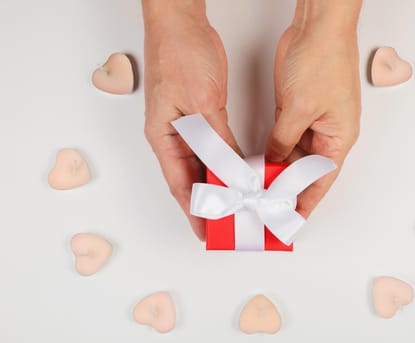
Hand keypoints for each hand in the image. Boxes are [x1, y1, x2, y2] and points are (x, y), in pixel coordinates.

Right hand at [142, 1, 240, 239]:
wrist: (181, 21)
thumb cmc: (180, 55)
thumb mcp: (203, 104)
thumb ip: (217, 141)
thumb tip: (232, 172)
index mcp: (163, 137)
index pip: (180, 186)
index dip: (194, 212)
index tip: (207, 234)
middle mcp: (171, 136)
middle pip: (190, 180)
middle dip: (209, 205)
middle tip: (229, 225)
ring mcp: (184, 126)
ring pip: (203, 166)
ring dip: (218, 185)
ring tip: (237, 205)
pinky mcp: (198, 115)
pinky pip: (212, 148)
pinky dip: (224, 163)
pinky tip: (237, 173)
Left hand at [266, 0, 361, 218]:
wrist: (317, 27)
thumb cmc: (324, 61)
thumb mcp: (300, 108)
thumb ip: (284, 139)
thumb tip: (272, 160)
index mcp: (340, 137)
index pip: (321, 180)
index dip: (307, 202)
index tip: (292, 220)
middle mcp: (328, 132)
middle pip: (306, 170)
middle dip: (287, 187)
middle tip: (266, 206)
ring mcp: (312, 120)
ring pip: (293, 155)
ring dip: (278, 169)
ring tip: (258, 188)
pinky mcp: (296, 109)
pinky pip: (285, 137)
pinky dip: (273, 150)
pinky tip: (260, 161)